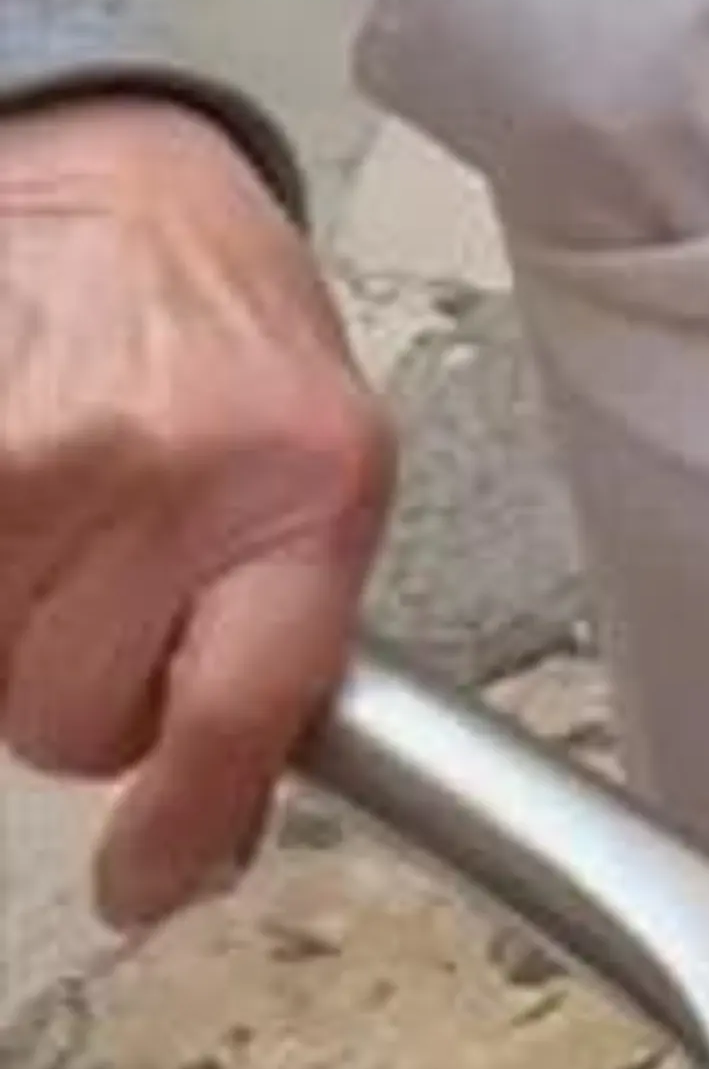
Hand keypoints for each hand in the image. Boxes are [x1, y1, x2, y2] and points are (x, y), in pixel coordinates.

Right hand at [0, 98, 393, 932]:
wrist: (117, 186)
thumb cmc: (223, 337)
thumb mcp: (318, 477)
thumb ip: (280, 645)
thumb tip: (211, 834)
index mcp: (308, 487)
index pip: (241, 712)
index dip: (182, 821)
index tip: (149, 881)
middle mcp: (168, 469)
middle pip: (66, 718)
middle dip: (81, 673)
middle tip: (104, 568)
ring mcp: (33, 450)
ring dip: (9, 623)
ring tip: (51, 516)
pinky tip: (19, 499)